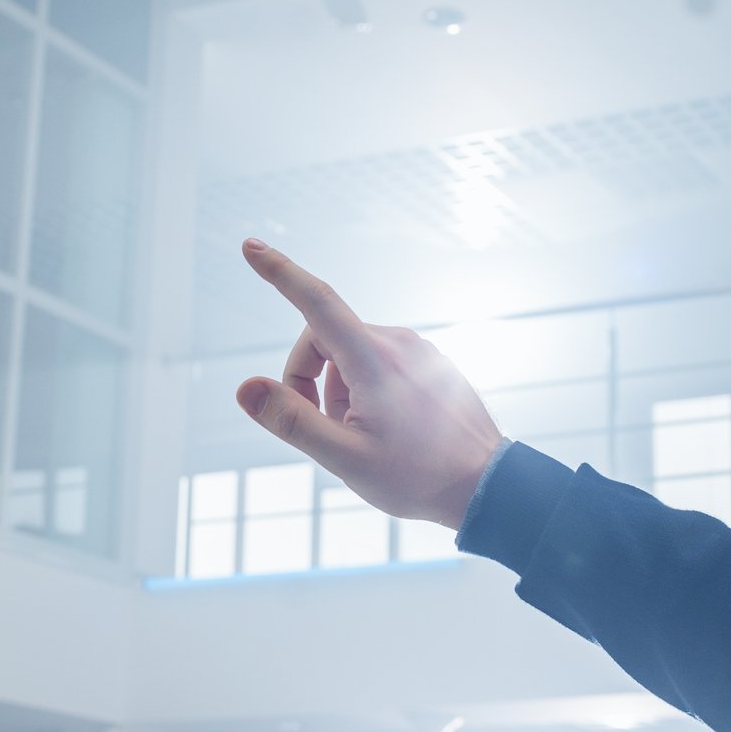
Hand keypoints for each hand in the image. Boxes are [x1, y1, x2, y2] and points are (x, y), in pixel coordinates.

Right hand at [235, 240, 503, 528]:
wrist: (485, 486)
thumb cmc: (417, 476)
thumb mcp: (344, 457)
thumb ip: (292, 420)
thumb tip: (245, 388)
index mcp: (373, 358)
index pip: (316, 301)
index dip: (279, 272)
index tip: (251, 245)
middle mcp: (397, 342)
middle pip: (323, 339)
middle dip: (307, 379)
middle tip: (322, 429)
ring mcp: (417, 351)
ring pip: (350, 357)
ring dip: (338, 392)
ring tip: (361, 437)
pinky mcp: (429, 364)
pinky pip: (378, 365)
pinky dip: (364, 392)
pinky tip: (386, 431)